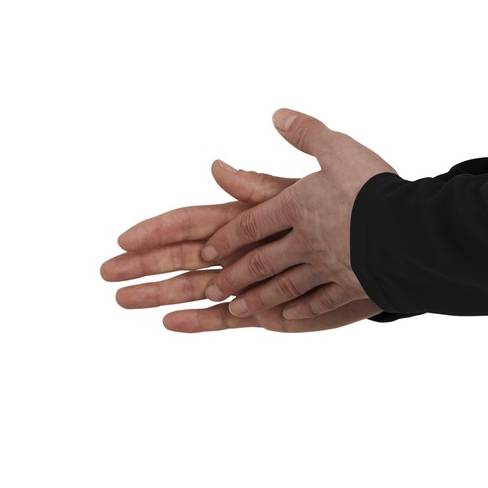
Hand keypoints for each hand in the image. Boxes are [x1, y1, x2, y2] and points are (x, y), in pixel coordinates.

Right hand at [101, 158, 322, 330]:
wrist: (382, 251)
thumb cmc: (344, 212)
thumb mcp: (296, 194)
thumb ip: (254, 187)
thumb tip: (216, 165)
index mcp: (245, 218)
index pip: (191, 224)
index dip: (157, 230)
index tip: (123, 236)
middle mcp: (241, 252)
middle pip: (182, 258)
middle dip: (143, 264)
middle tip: (105, 272)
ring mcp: (251, 283)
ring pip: (195, 288)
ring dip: (159, 293)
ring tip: (122, 301)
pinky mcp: (267, 311)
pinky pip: (226, 318)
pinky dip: (198, 321)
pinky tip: (169, 322)